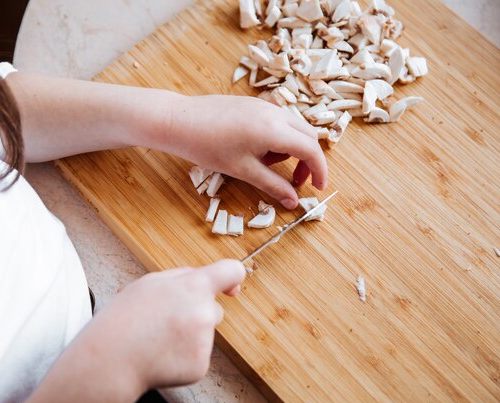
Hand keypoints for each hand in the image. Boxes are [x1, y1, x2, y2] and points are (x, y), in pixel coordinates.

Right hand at [88, 260, 245, 391]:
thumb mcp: (150, 282)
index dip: (233, 277)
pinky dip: (183, 356)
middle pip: (214, 310)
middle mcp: (204, 313)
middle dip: (196, 312)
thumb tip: (205, 279)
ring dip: (188, 335)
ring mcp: (204, 341)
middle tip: (164, 320)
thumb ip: (182, 277)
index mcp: (194, 287)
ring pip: (204, 334)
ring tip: (157, 337)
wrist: (110, 359)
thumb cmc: (125, 319)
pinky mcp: (200, 365)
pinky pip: (197, 355)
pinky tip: (162, 353)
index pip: (231, 272)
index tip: (231, 286)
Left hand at [160, 95, 327, 208]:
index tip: (317, 188)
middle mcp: (275, 113)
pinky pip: (278, 121)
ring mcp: (265, 105)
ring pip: (293, 128)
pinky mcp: (254, 103)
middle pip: (308, 136)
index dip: (319, 171)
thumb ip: (272, 186)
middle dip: (307, 160)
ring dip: (291, 149)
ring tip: (264, 164)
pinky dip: (278, 138)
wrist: (180, 121)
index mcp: (275, 130)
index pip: (311, 150)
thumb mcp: (243, 171)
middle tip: (294, 181)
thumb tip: (293, 202)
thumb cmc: (208, 147)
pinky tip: (256, 150)